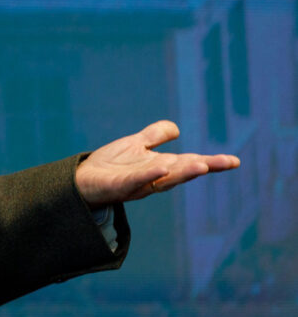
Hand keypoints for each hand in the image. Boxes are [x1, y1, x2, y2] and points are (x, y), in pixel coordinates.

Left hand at [75, 120, 239, 206]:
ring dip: (183, 173)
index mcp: (160, 168)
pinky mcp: (119, 187)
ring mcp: (137, 184)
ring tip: (202, 166)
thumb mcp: (135, 145)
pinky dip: (149, 174)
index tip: (234, 161)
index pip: (189, 164)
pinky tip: (160, 167)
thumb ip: (154, 136)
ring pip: (164, 179)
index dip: (211, 163)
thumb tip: (176, 129)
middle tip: (228, 163)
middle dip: (204, 167)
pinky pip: (135, 181)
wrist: (81, 180)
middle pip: (182, 172)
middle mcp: (153, 178)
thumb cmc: (111, 166)